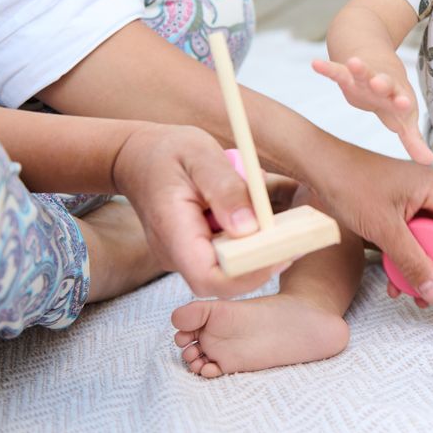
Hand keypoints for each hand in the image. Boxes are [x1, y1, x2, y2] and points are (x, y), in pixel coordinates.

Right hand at [111, 123, 284, 296]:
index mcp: (173, 232)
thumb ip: (225, 189)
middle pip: (224, 281)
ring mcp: (183, 257)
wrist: (136, 157)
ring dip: (258, 251)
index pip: (210, 278)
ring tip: (283, 225)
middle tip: (296, 239)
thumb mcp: (200, 155)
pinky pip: (225, 256)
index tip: (281, 251)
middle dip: (262, 264)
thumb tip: (251, 229)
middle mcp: (175, 254)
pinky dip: (247, 242)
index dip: (249, 274)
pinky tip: (261, 219)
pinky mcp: (193, 251)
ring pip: (228, 270)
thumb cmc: (167, 151)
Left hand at [307, 147, 432, 309]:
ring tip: (418, 299)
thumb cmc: (351, 184)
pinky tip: (395, 284)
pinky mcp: (401, 212)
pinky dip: (410, 262)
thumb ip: (411, 261)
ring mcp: (417, 203)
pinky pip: (416, 241)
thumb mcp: (384, 228)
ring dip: (429, 271)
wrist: (319, 166)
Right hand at [311, 56, 432, 164]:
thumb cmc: (392, 99)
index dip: (402, 103)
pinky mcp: (347, 74)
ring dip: (359, 68)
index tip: (404, 104)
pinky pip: (336, 71)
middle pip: (384, 83)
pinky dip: (328, 68)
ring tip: (353, 63)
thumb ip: (413, 141)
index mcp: (398, 98)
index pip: (402, 102)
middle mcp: (384, 85)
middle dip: (382, 83)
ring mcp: (365, 78)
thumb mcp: (403, 119)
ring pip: (362, 72)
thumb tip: (428, 162)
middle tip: (380, 83)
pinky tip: (316, 63)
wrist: (377, 65)